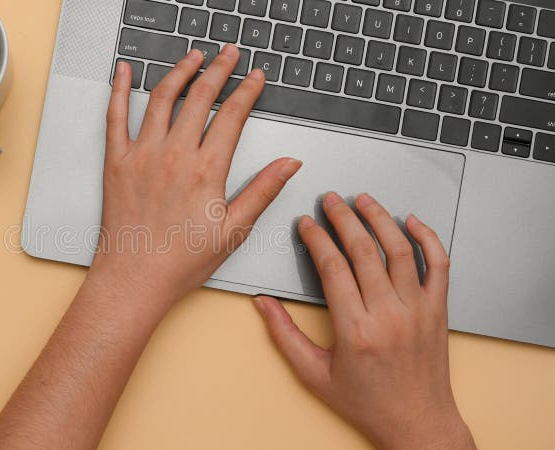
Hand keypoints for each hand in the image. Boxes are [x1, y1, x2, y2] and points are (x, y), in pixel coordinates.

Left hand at [90, 45, 302, 306]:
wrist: (134, 278)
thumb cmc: (180, 261)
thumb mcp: (234, 230)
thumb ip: (263, 191)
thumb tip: (289, 164)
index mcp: (205, 170)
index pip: (232, 115)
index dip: (247, 90)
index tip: (255, 76)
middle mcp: (174, 155)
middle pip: (201, 97)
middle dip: (219, 69)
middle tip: (230, 54)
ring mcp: (143, 155)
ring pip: (163, 98)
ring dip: (180, 70)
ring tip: (194, 55)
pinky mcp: (117, 162)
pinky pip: (115, 117)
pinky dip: (120, 90)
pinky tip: (125, 71)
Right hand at [255, 193, 475, 449]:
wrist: (417, 423)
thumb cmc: (368, 402)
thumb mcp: (314, 374)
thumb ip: (285, 335)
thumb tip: (264, 303)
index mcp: (356, 330)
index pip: (332, 267)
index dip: (317, 239)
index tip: (307, 224)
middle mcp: (389, 315)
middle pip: (364, 250)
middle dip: (343, 218)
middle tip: (331, 200)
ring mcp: (417, 310)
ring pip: (399, 250)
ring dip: (380, 218)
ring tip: (364, 200)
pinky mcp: (437, 310)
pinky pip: (439, 265)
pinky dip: (428, 238)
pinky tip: (413, 222)